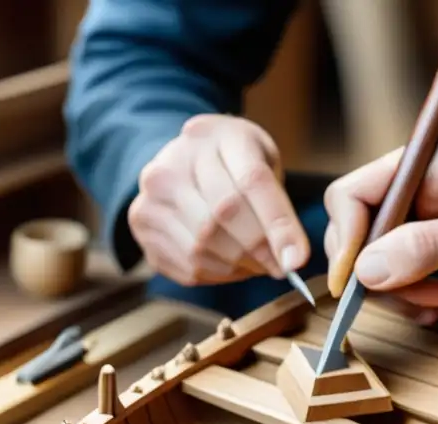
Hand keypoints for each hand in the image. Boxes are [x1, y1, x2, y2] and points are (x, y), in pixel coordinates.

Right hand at [127, 114, 309, 285]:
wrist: (181, 159)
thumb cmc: (232, 162)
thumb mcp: (262, 162)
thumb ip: (278, 204)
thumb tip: (290, 261)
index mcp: (214, 134)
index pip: (251, 181)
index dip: (277, 225)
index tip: (296, 261)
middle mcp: (174, 161)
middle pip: (222, 216)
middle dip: (258, 250)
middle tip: (278, 266)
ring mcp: (151, 193)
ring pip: (202, 246)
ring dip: (238, 266)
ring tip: (255, 263)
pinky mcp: (141, 223)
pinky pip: (185, 264)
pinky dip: (217, 275)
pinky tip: (230, 265)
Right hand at [322, 124, 437, 317]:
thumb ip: (422, 248)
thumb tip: (364, 269)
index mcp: (429, 159)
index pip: (353, 193)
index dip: (346, 237)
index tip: (355, 278)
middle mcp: (420, 183)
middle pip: (359, 230)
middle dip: (377, 271)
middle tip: (415, 296)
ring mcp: (426, 217)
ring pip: (373, 260)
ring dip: (396, 292)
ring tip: (436, 304)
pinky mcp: (434, 247)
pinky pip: (395, 276)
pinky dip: (408, 298)